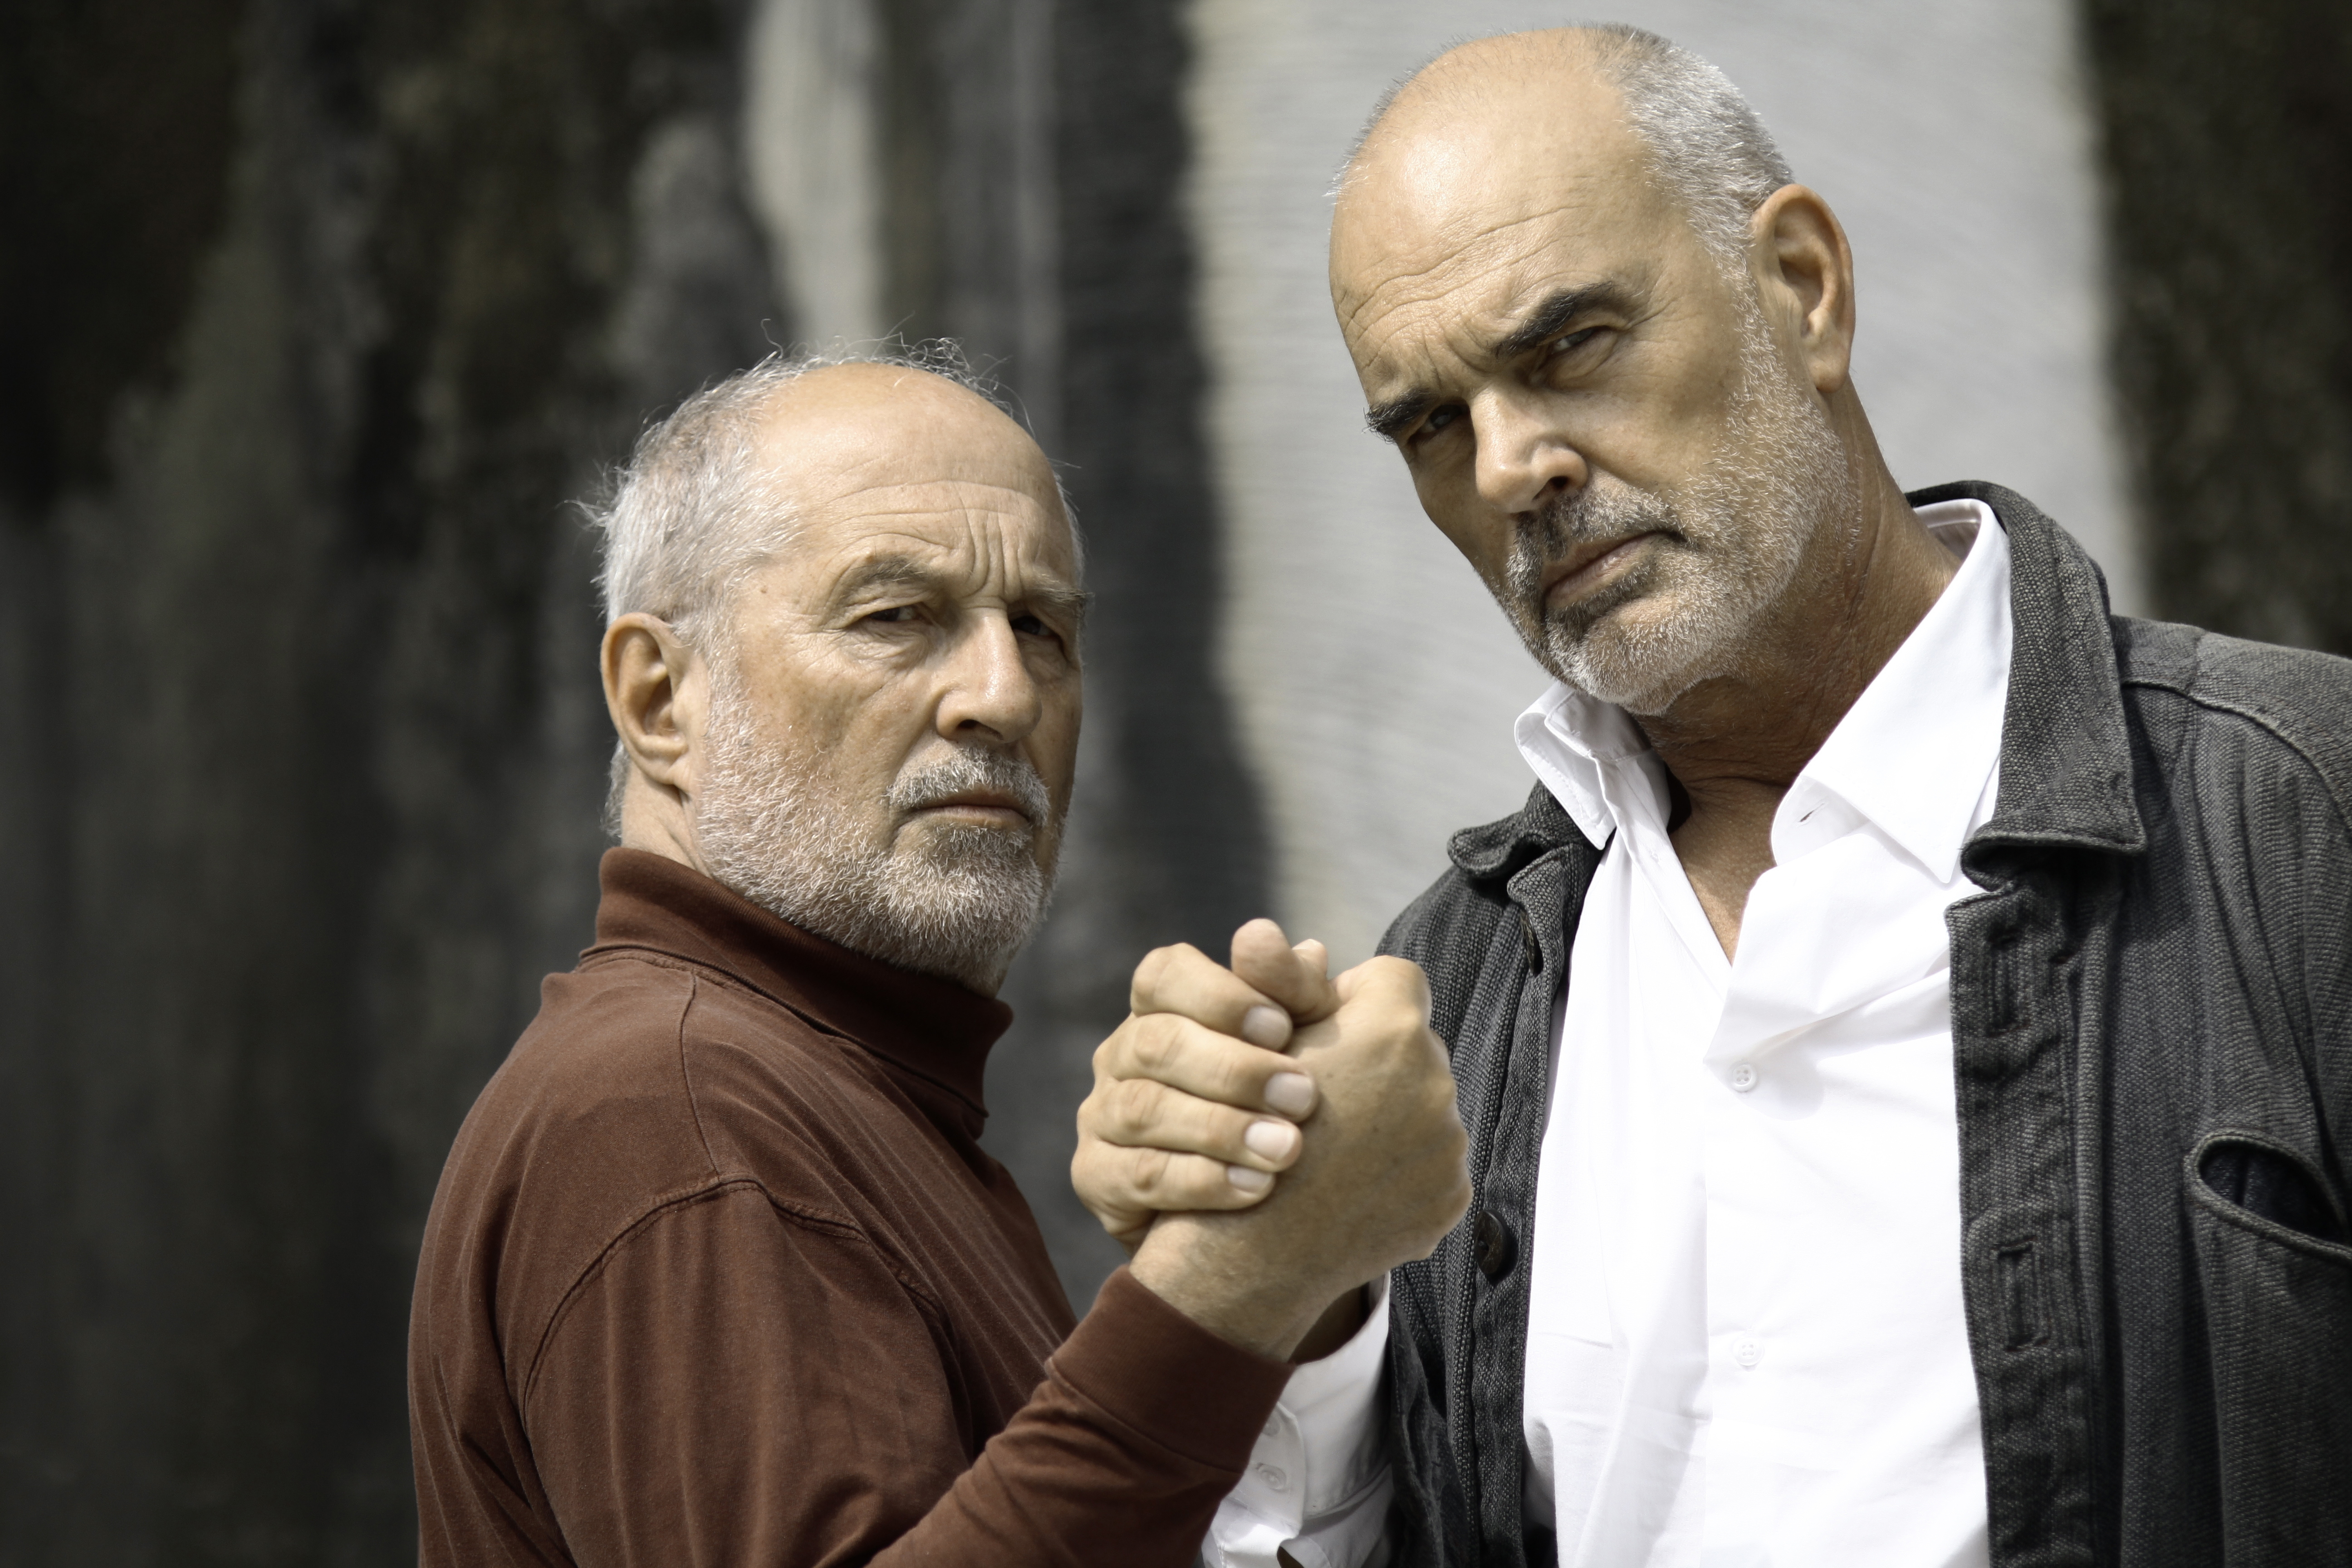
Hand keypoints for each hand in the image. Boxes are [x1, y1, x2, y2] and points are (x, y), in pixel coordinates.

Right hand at [1072, 920, 1339, 1250]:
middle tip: (1303, 1096)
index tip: (1282, 1026)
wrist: (1246, 1203)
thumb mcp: (1298, 1045)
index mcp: (1161, 1008)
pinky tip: (1255, 1187)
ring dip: (1221, 1129)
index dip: (1219, 996)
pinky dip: (1200, 1180)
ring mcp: (1101, 1116)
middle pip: (1157, 1044)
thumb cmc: (1272, 1103)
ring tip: (1286, 1148)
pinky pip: (1138, 1175)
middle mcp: (1121, 1054)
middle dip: (1235, 1070)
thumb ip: (1299, 999)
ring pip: (1144, 1109)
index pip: (1163, 975)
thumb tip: (1310, 952)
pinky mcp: (1095, 1177)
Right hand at [1128, 954, 1469, 1359]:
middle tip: (1322, 1094)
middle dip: (1376, 1062)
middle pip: (1412, 1047)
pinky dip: (1399, 1171)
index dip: (1354, 999)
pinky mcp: (1451, 1197)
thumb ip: (1280, 983)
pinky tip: (1353, 1186)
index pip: (1393, 978)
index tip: (1325, 1031)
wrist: (1253, 1252)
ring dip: (1389, 1118)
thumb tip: (1292, 940)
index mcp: (1391, 1029)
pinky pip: (1431, 1166)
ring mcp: (1449, 1145)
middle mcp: (1436, 1081)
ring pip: (1424, 1107)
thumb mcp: (1256, 1046)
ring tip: (1335, 1146)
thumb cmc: (1242, 1133)